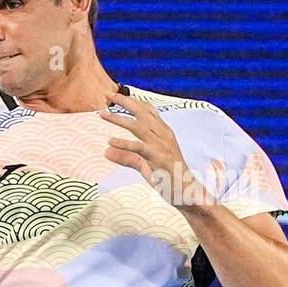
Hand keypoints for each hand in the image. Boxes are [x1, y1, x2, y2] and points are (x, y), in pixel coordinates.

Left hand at [99, 92, 210, 210]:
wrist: (186, 192)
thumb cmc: (167, 178)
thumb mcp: (143, 165)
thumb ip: (126, 157)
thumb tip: (106, 152)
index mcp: (163, 133)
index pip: (148, 111)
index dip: (132, 101)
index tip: (116, 95)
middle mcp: (163, 135)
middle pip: (142, 112)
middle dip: (124, 101)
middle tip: (106, 94)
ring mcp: (161, 145)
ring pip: (137, 126)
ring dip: (118, 118)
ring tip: (102, 114)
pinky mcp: (158, 158)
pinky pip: (138, 147)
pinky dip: (124, 143)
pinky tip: (110, 141)